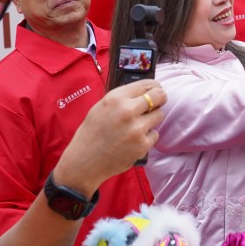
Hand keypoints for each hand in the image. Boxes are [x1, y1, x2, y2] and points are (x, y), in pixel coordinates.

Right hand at [53, 79, 165, 194]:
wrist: (85, 161)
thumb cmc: (92, 133)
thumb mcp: (102, 106)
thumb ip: (123, 98)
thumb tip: (146, 91)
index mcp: (116, 98)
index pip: (147, 84)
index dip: (154, 87)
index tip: (156, 90)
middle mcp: (127, 111)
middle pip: (159, 96)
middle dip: (160, 99)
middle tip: (156, 104)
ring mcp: (137, 129)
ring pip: (159, 115)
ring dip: (152, 119)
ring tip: (136, 126)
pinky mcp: (143, 145)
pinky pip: (155, 134)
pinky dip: (147, 137)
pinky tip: (132, 141)